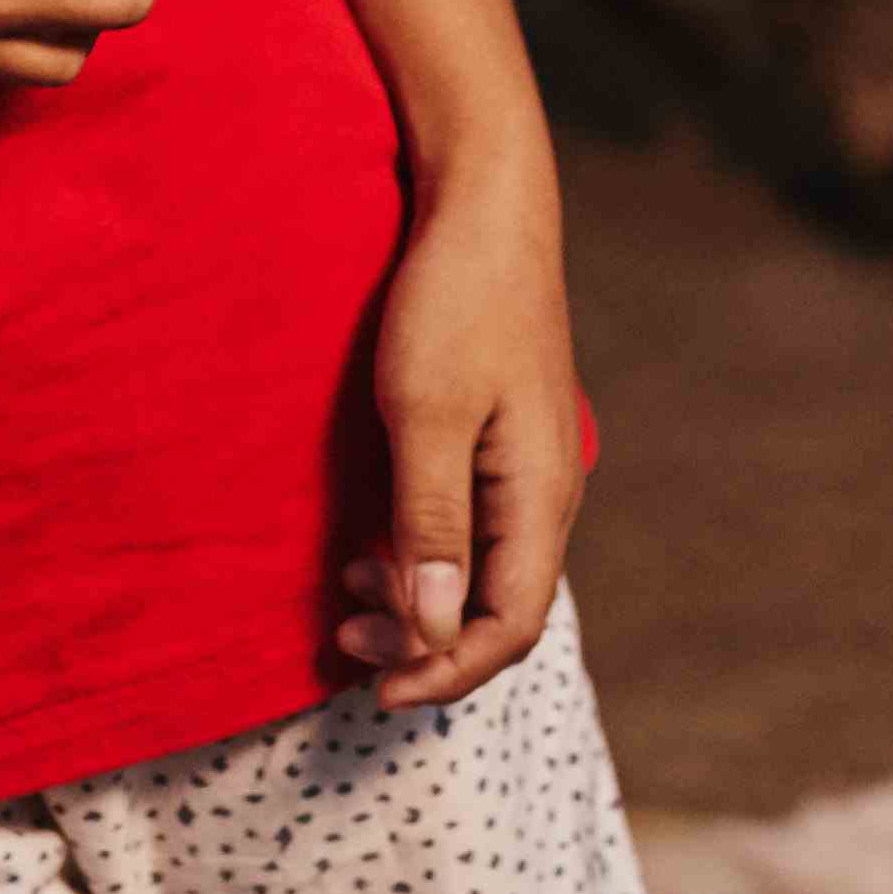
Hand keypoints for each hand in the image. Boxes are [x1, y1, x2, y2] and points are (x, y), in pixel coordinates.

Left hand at [335, 185, 584, 710]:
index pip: (509, 625)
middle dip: (423, 643)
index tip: (378, 690)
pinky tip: (371, 542)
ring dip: (418, 599)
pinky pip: (475, 529)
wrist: (486, 203)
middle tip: (344, 640)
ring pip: (484, 570)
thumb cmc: (457, 299)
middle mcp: (549, 491)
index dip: (446, 671)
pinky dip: (422, 554)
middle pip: (499, 608)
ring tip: (347, 593)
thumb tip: (430, 628)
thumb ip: (431, 524)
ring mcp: (531, 466)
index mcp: (542, 494)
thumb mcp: (427, 414)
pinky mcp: (506, 441)